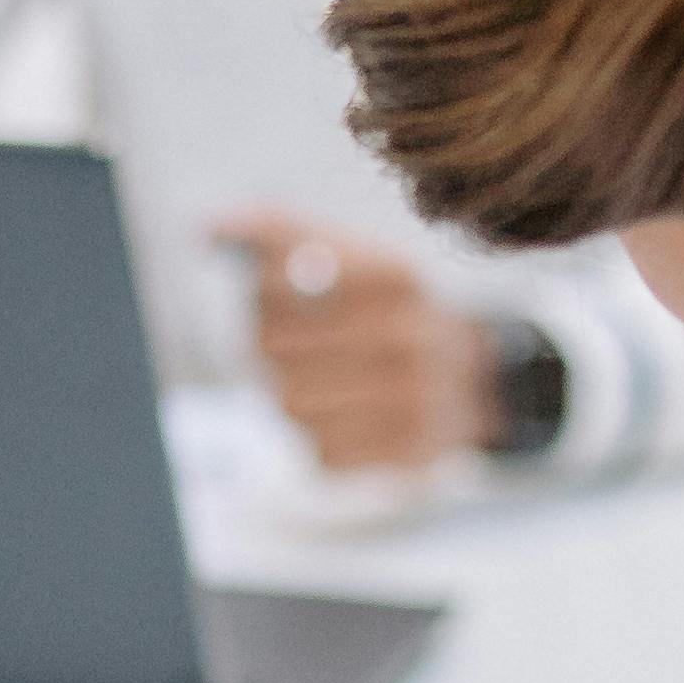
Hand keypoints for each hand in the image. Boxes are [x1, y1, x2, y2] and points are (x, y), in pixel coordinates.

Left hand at [217, 212, 498, 472]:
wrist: (477, 381)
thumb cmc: (391, 313)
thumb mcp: (353, 257)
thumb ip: (281, 234)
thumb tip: (206, 228)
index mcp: (395, 277)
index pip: (283, 278)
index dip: (260, 287)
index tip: (264, 287)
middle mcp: (408, 337)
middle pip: (274, 347)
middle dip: (266, 343)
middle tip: (283, 341)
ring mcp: (411, 400)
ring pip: (290, 403)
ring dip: (289, 392)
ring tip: (318, 379)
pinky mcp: (406, 454)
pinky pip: (319, 449)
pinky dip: (320, 433)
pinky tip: (346, 413)